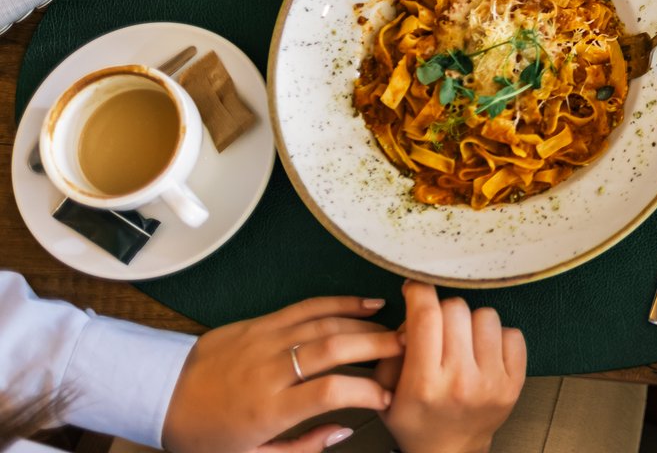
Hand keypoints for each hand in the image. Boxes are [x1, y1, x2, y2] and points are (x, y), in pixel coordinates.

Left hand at [162, 295, 398, 452]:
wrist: (162, 397)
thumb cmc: (207, 435)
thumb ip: (302, 448)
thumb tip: (344, 429)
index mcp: (269, 409)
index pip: (330, 391)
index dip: (367, 391)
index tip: (387, 397)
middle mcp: (270, 369)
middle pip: (334, 348)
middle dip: (378, 346)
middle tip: (409, 349)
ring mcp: (265, 340)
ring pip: (325, 323)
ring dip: (365, 323)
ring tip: (397, 328)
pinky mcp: (260, 322)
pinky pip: (306, 307)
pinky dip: (339, 303)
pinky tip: (365, 305)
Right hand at [374, 282, 525, 452]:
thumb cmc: (415, 420)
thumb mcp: (387, 390)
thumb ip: (391, 350)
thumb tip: (411, 311)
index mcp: (424, 383)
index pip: (426, 316)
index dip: (419, 291)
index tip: (415, 288)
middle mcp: (461, 381)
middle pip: (457, 308)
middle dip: (442, 310)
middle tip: (437, 326)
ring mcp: (492, 381)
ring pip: (486, 315)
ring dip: (471, 322)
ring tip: (461, 341)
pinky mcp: (515, 382)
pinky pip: (512, 332)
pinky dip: (496, 336)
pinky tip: (482, 352)